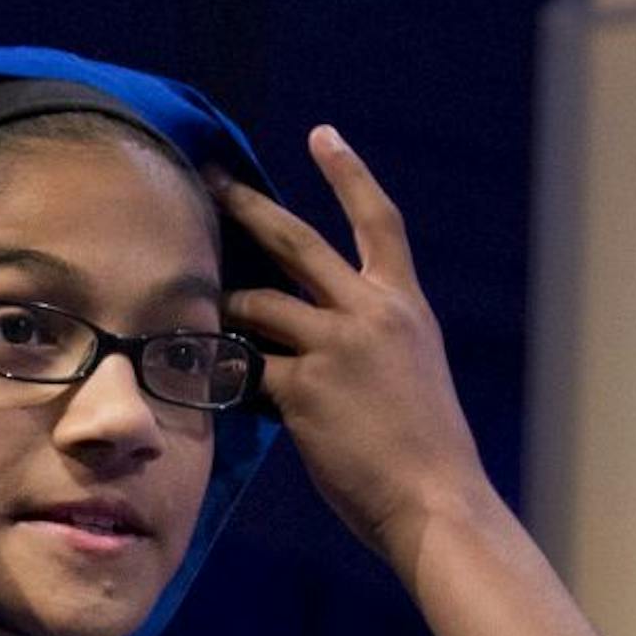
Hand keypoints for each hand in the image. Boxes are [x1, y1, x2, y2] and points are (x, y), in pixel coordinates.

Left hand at [211, 127, 491, 561]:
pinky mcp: (303, 389)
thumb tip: (320, 337)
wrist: (437, 500)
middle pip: (296, 241)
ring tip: (199, 314)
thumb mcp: (415, 375)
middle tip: (209, 178)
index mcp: (405, 308)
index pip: (379, 222)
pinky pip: (247, 371)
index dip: (349, 174)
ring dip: (224, 309)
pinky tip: (201, 378)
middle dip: (247, 205)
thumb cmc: (427, 454)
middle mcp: (371, 314)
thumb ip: (372, 343)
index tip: (323, 134)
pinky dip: (225, 375)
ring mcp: (334, 348)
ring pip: (258, 305)